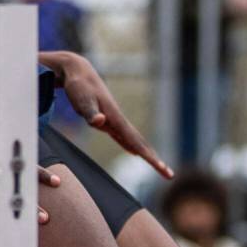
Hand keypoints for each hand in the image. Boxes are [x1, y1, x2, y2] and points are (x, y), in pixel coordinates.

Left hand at [51, 52, 173, 178]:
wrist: (78, 72)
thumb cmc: (78, 87)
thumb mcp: (82, 101)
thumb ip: (91, 113)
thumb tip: (100, 122)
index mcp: (115, 118)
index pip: (136, 142)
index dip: (149, 157)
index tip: (162, 168)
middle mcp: (118, 120)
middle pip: (140, 143)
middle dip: (154, 160)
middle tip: (169, 174)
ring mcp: (113, 121)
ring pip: (133, 140)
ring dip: (146, 154)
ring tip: (159, 167)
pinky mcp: (107, 120)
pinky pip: (124, 137)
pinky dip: (132, 146)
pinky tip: (134, 152)